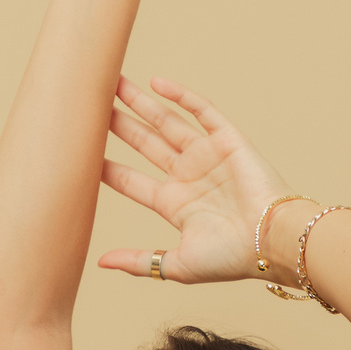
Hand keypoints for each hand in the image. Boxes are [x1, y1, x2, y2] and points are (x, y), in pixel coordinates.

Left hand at [98, 76, 295, 284]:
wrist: (272, 241)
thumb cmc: (231, 258)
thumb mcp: (177, 266)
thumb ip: (139, 262)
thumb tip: (99, 262)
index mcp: (175, 205)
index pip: (131, 181)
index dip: (105, 167)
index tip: (78, 153)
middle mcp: (188, 177)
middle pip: (144, 144)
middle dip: (118, 124)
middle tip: (89, 105)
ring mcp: (208, 156)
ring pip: (167, 123)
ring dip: (141, 103)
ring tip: (114, 84)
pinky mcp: (229, 141)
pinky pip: (202, 112)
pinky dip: (181, 96)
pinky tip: (157, 83)